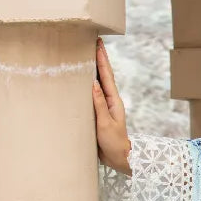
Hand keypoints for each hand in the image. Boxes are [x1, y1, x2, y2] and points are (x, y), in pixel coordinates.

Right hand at [92, 37, 131, 173]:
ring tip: (87, 55)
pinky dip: (88, 84)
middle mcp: (110, 100)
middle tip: (93, 42)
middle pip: (103, 75)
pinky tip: (82, 80)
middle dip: (99, 58)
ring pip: (98, 83)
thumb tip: (93, 83)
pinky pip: (92, 95)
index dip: (102, 59)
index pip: (106, 76)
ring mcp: (104, 106)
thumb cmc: (114, 142)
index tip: (98, 44)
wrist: (119, 158)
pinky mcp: (98, 113)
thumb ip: (99, 104)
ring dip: (93, 69)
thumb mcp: (106, 123)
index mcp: (114, 101)